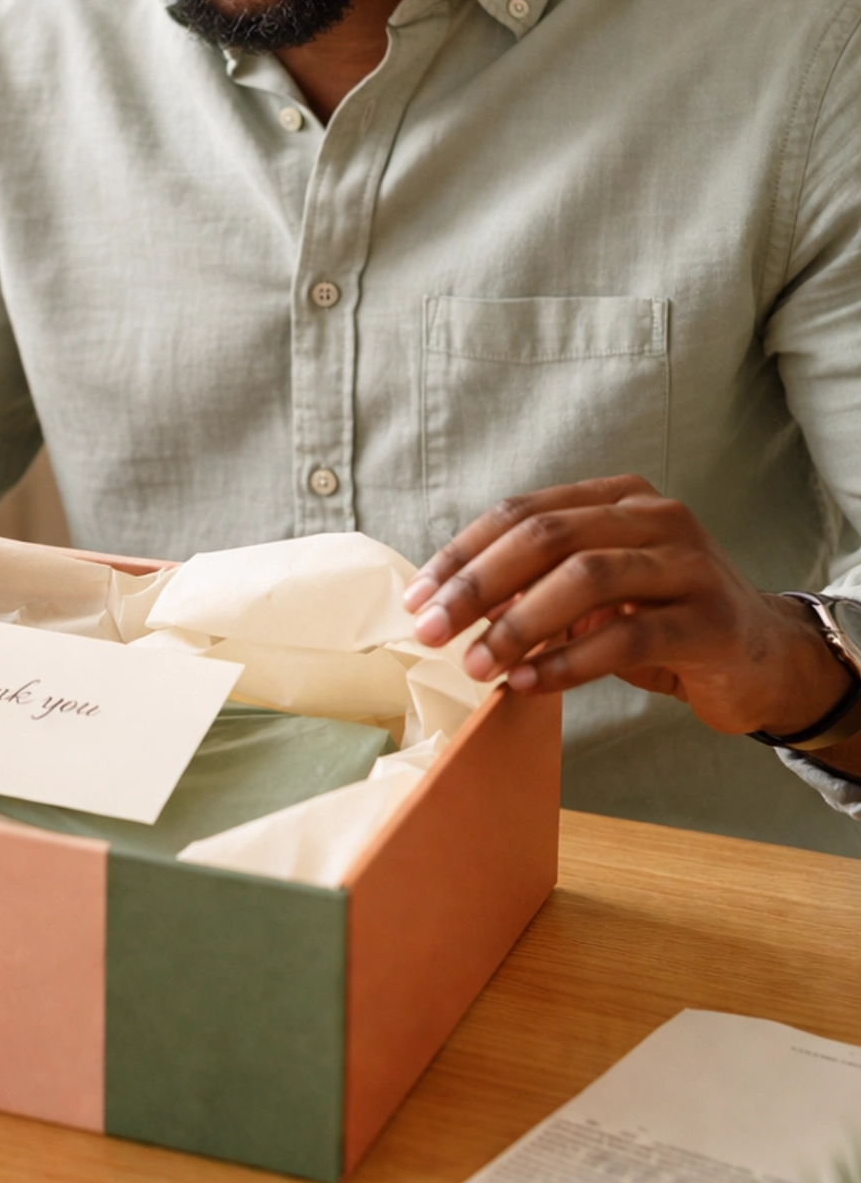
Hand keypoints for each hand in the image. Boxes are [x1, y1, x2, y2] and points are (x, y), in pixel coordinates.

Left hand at [401, 474, 851, 739]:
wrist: (763, 659)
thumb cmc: (663, 622)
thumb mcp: (597, 592)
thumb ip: (537, 586)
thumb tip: (451, 608)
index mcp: (618, 498)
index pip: (522, 513)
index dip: (463, 555)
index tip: (418, 600)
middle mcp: (655, 518)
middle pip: (547, 537)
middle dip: (479, 585)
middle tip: (433, 632)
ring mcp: (688, 565)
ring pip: (586, 579)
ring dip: (520, 625)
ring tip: (479, 665)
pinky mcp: (708, 621)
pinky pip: (626, 637)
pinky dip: (569, 662)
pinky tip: (530, 683)